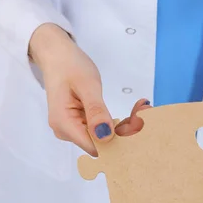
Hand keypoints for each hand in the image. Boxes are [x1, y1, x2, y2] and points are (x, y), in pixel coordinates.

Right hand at [29, 23, 151, 154]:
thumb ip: (96, 111)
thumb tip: (105, 137)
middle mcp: (66, 132)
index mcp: (64, 124)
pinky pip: (101, 127)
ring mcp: (73, 128)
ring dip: (125, 124)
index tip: (139, 123)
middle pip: (101, 142)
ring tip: (142, 107)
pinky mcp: (80, 122)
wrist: (57, 55)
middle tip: (145, 109)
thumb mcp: (87, 85)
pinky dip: (117, 120)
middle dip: (125, 130)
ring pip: (104, 136)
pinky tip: (134, 109)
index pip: (95, 147)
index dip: (118, 140)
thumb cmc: (70, 65)